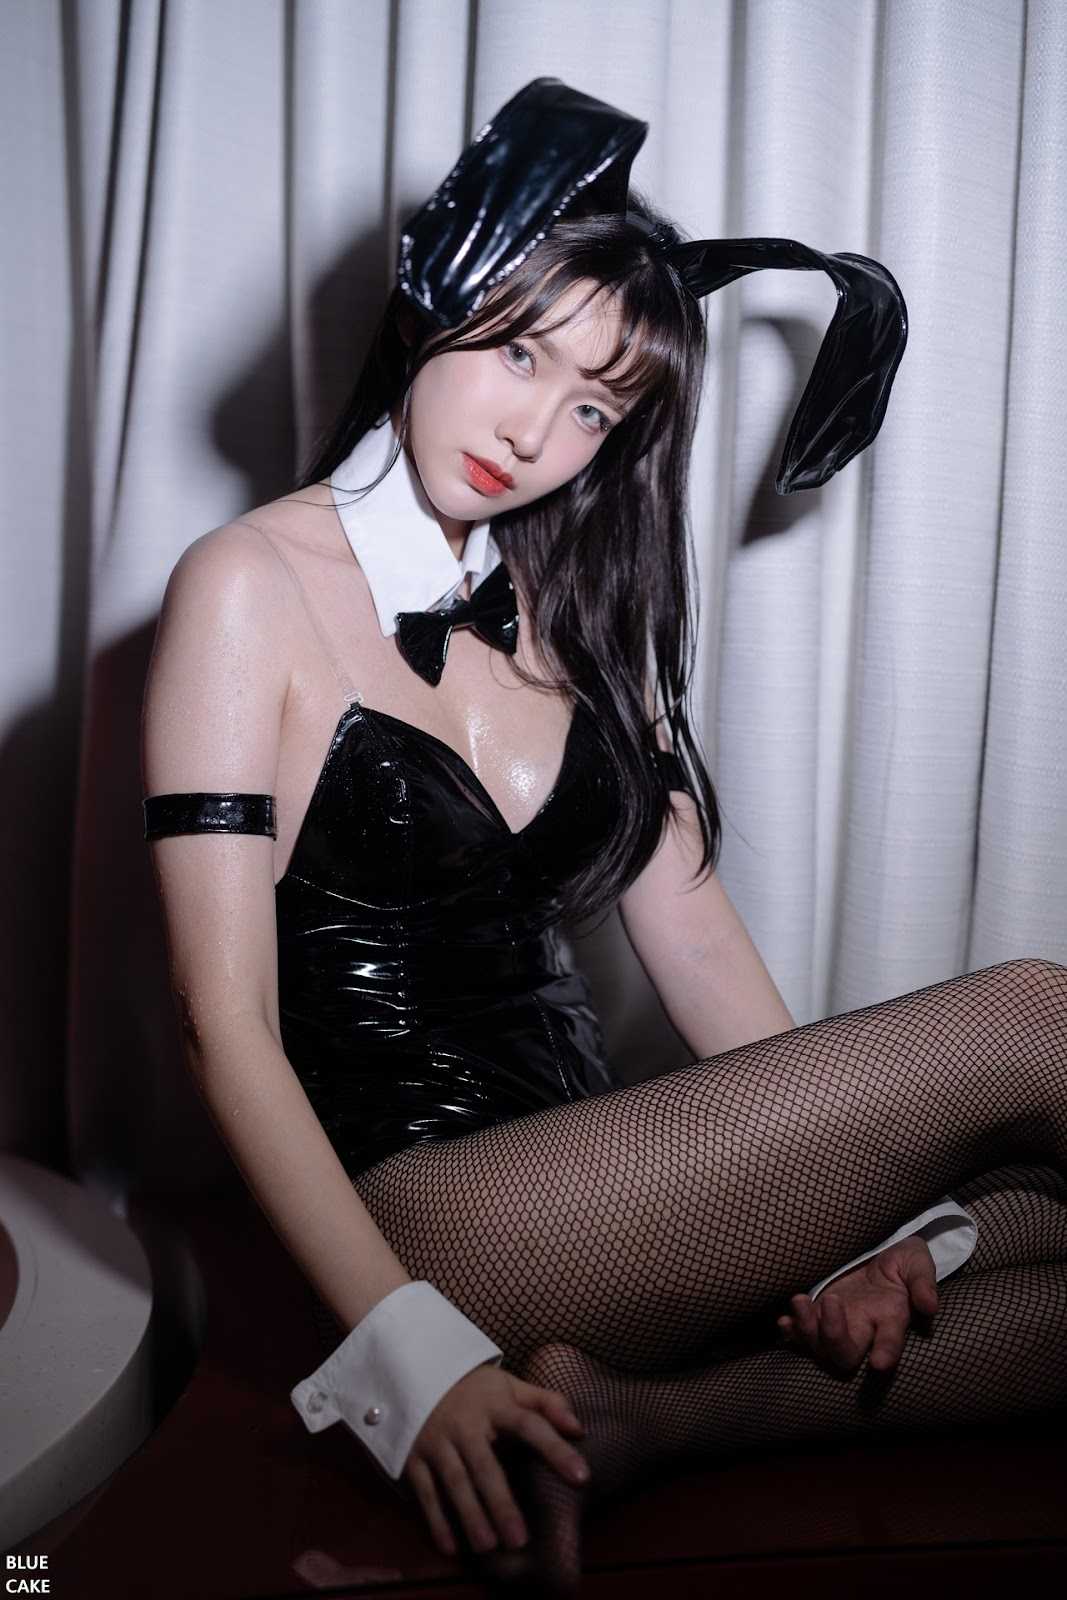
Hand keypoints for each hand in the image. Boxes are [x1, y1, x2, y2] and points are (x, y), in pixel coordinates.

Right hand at [404, 1360, 588, 1559]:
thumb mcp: (510, 1386)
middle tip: (519, 1540)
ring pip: (454, 1481)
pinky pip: (425, 1491)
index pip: (530, 1426)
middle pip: (485, 1465)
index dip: (555, 1449)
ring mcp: (437, 1441)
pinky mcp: (414, 1456)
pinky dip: (436, 1520)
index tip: (582, 1477)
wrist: (419, 1370)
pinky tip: (451, 1548)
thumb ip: (547, 1403)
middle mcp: (465, 1424)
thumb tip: (579, 1429)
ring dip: (470, 1515)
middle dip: (501, 1503)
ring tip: (488, 1546)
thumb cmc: (476, 1389)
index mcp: (496, 1404)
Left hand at [777, 1235, 939, 1374]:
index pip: (890, 1340)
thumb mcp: (917, 1262)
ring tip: (799, 1302)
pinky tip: (784, 1322)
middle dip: (834, 1336)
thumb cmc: (901, 1262)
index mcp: (891, 1317)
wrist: (877, 1254)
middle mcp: (864, 1329)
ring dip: (807, 1330)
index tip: (879, 1364)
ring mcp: (839, 1324)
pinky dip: (792, 1333)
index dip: (886, 1352)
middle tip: (830, 1303)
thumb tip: (929, 1305)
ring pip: (820, 1346)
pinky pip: (801, 1335)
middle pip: (846, 1354)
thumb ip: (923, 1282)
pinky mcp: (819, 1316)